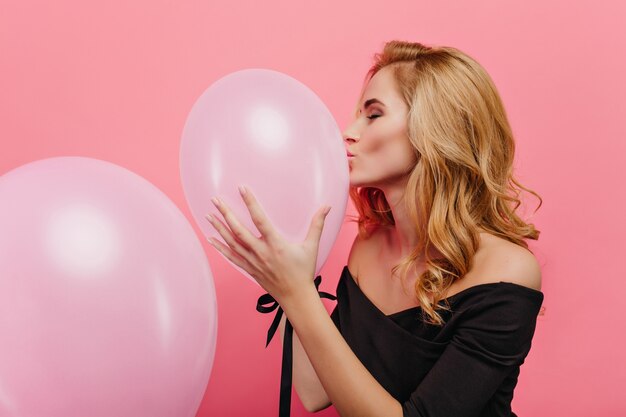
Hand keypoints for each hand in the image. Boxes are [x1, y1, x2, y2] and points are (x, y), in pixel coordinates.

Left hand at [205, 185, 330, 303]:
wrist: (295, 297)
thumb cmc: (304, 271)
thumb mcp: (312, 247)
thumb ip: (317, 225)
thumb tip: (326, 207)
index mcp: (276, 244)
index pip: (260, 219)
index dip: (250, 203)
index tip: (242, 189)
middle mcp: (261, 252)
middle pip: (238, 230)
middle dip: (226, 214)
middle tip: (215, 200)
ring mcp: (253, 261)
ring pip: (231, 242)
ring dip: (219, 228)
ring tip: (208, 215)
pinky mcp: (249, 269)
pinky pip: (231, 257)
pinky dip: (219, 247)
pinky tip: (210, 238)